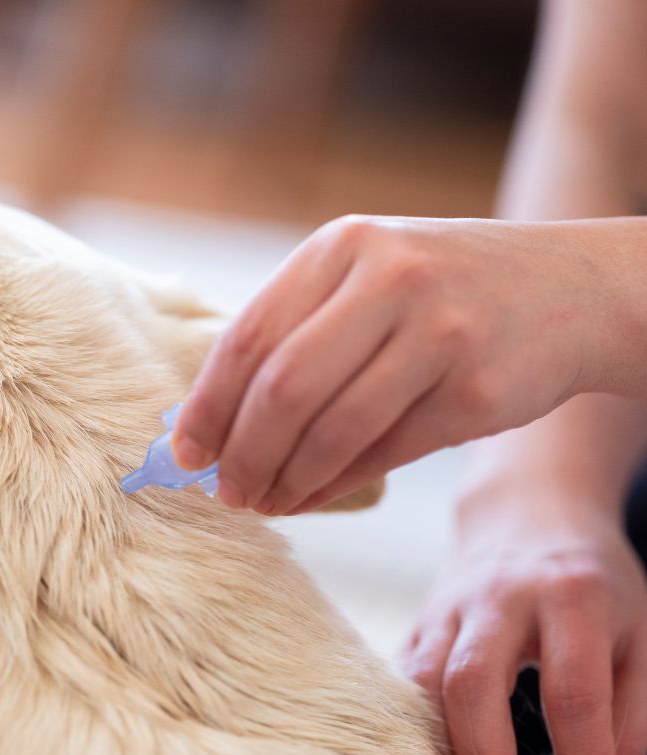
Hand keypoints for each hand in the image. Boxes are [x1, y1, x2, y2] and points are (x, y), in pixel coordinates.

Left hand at [173, 215, 644, 514]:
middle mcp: (390, 279)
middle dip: (242, 454)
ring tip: (265, 502)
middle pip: (282, 390)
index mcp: (343, 245)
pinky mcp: (476, 392)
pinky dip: (334, 486)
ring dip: (286, 481)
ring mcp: (440, 333)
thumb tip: (212, 422)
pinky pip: (382, 456)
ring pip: (332, 431)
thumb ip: (296, 330)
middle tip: (226, 492)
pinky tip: (310, 497)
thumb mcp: (368, 276)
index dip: (208, 405)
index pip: (249, 338)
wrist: (574, 291)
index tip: (185, 453)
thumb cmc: (442, 293)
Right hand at [401, 486, 646, 754]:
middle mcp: (498, 597)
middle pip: (472, 684)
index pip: (572, 688)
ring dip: (437, 748)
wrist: (526, 514)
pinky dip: (411, 725)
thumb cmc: (593, 582)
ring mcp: (447, 607)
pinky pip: (402, 680)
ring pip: (422, 683)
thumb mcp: (640, 631)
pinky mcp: (417, 622)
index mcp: (570, 596)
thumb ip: (632, 706)